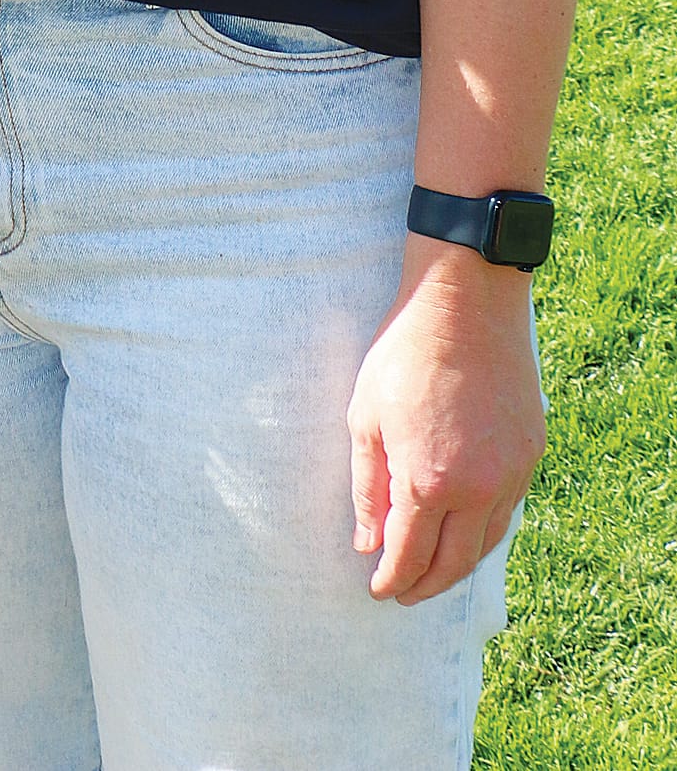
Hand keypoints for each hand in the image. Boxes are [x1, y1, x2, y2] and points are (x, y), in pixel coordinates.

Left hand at [347, 239, 543, 603]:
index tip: (378, 590)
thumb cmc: (405, 354)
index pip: (409, 556)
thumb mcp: (365, 418)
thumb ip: (367, 488)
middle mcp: (478, 489)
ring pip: (487, 542)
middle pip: (454, 564)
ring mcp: (511, 473)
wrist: (465, 304)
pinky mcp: (532, 453)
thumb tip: (368, 543)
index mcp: (429, 482)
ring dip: (459, 564)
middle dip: (425, 586)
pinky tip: (466, 527)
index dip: (392, 580)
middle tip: (404, 592)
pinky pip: (509, 508)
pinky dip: (485, 529)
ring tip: (434, 570)